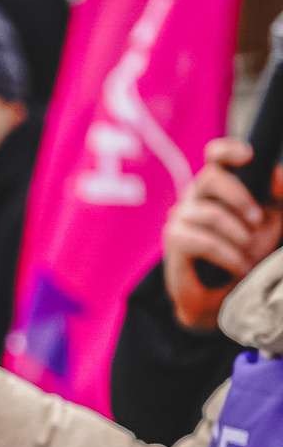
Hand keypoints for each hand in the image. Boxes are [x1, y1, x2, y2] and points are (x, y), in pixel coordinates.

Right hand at [165, 136, 282, 328]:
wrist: (228, 296)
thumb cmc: (248, 254)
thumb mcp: (272, 221)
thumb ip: (277, 195)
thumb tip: (277, 175)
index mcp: (219, 190)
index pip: (215, 157)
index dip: (228, 150)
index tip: (248, 156)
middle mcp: (195, 200)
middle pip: (209, 176)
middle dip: (240, 197)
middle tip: (257, 221)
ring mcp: (179, 220)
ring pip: (211, 214)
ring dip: (239, 237)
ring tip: (249, 256)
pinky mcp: (174, 244)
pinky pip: (201, 240)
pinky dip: (227, 255)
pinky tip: (237, 267)